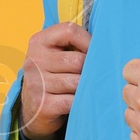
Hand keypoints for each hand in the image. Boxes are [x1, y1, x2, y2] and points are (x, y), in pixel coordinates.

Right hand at [20, 21, 89, 139]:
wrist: (35, 109)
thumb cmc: (54, 76)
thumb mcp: (56, 54)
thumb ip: (75, 44)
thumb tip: (105, 46)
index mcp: (38, 42)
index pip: (69, 31)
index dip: (87, 41)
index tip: (92, 52)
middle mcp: (34, 61)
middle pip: (77, 60)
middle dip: (89, 69)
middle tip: (90, 76)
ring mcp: (37, 84)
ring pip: (77, 82)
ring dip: (86, 87)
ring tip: (84, 89)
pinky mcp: (43, 105)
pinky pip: (74, 101)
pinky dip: (81, 102)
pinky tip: (79, 101)